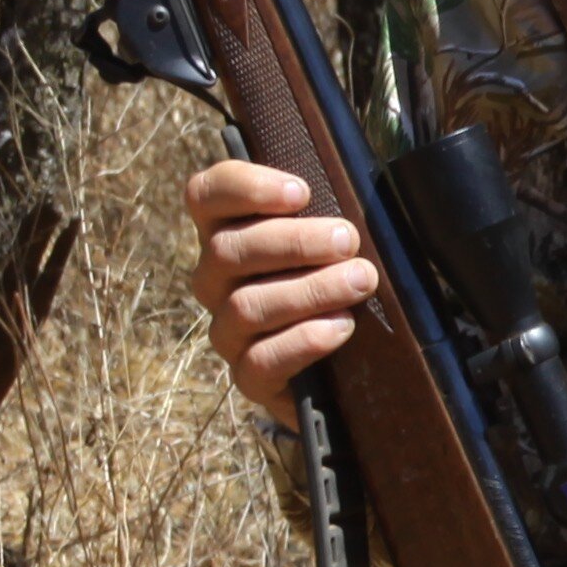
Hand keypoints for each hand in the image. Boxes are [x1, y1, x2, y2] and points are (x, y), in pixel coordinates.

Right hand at [186, 157, 378, 430]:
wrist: (350, 368)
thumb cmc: (342, 280)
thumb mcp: (336, 242)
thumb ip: (329, 215)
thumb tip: (357, 189)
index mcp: (227, 232)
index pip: (206, 196)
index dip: (245, 188)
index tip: (301, 192)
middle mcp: (216, 280)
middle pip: (228, 250)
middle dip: (295, 242)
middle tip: (348, 240)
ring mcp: (228, 331)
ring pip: (245, 305)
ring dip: (309, 289)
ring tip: (361, 281)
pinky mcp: (250, 378)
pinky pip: (260, 360)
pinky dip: (303, 341)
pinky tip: (341, 327)